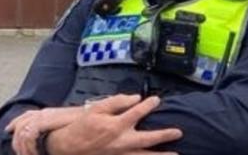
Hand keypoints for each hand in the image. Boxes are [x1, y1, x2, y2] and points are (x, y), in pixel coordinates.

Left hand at [7, 107, 83, 154]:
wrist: (90, 119)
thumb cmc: (81, 123)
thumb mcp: (66, 123)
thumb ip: (54, 128)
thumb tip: (49, 136)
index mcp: (47, 112)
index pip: (26, 115)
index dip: (15, 122)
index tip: (9, 129)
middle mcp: (42, 113)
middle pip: (20, 123)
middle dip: (16, 140)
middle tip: (20, 152)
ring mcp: (42, 117)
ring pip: (21, 133)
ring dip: (23, 148)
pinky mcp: (42, 123)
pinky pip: (27, 137)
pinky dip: (28, 148)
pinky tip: (33, 154)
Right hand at [45, 94, 181, 154]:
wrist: (69, 147)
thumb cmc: (83, 126)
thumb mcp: (97, 108)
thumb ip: (117, 101)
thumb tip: (135, 97)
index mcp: (116, 125)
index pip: (137, 112)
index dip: (149, 105)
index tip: (157, 100)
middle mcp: (120, 141)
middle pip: (147, 139)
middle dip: (164, 136)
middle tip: (178, 132)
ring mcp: (119, 153)